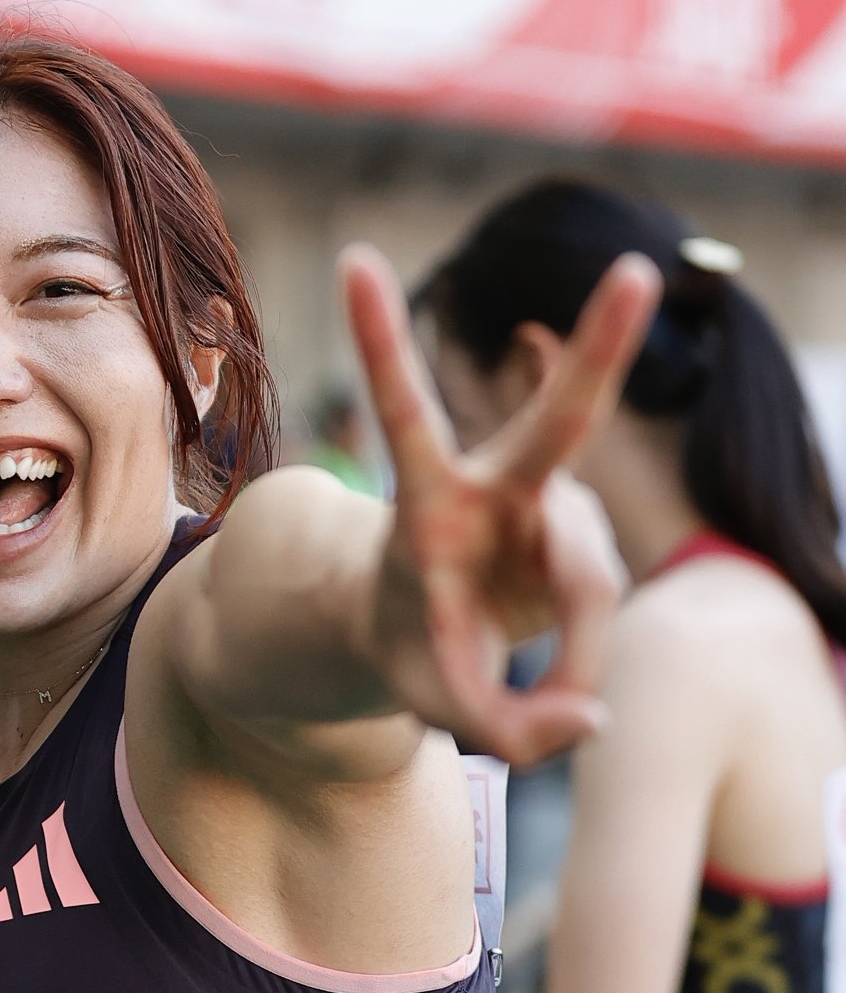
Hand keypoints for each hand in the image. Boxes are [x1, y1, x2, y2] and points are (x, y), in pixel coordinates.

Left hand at [345, 245, 660, 765]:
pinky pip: (596, 600)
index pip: (404, 413)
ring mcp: (547, 501)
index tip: (355, 261)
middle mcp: (493, 483)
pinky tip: (559, 693)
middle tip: (636, 275)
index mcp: (423, 498)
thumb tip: (587, 719)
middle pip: (559, 422)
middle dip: (602, 350)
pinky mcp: (580, 530)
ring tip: (541, 703)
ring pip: (585, 581)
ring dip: (564, 655)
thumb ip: (502, 730)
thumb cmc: (412, 650)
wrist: (420, 634)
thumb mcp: (434, 702)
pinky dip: (576, 658)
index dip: (381, 344)